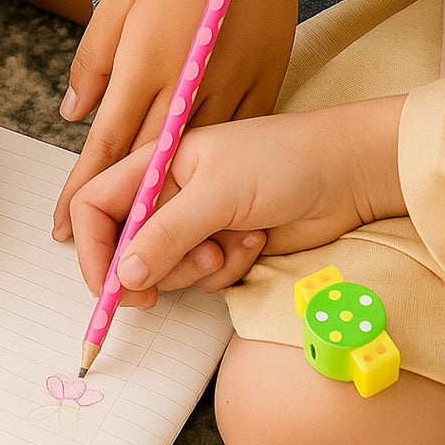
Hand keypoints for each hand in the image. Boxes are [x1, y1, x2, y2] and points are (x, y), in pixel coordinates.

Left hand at [52, 0, 306, 239]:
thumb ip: (92, 62)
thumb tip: (74, 113)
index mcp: (146, 66)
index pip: (105, 146)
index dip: (80, 192)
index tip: (62, 228)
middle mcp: (187, 88)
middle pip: (145, 168)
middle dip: (119, 216)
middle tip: (98, 255)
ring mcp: (230, 92)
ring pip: (190, 166)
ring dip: (164, 208)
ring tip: (141, 242)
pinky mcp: (262, 90)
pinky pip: (229, 144)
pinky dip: (210, 174)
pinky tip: (196, 199)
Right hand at [70, 97, 406, 307]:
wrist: (351, 173)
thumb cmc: (287, 161)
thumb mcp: (219, 192)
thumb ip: (166, 234)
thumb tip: (123, 276)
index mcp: (155, 165)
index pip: (96, 206)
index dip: (93, 248)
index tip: (109, 284)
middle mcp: (169, 195)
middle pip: (126, 247)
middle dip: (153, 268)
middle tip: (178, 276)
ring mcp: (196, 223)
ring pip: (165, 270)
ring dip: (197, 269)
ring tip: (232, 242)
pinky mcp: (222, 247)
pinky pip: (202, 278)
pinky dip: (226, 270)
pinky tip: (255, 241)